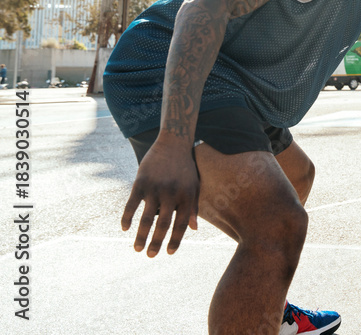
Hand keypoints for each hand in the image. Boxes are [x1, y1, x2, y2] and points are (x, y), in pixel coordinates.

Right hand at [121, 138, 199, 256]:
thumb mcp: (195, 186)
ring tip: (137, 249)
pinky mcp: (140, 182)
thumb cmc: (186, 168)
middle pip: (163, 225)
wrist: (173, 144)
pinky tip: (125, 229)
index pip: (181, 224)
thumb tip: (194, 229)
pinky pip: (131, 204)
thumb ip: (194, 207)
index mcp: (187, 196)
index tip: (170, 253)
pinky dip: (127, 218)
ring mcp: (155, 188)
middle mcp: (171, 194)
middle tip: (151, 256)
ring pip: (146, 219)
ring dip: (141, 236)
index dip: (176, 240)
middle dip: (156, 243)